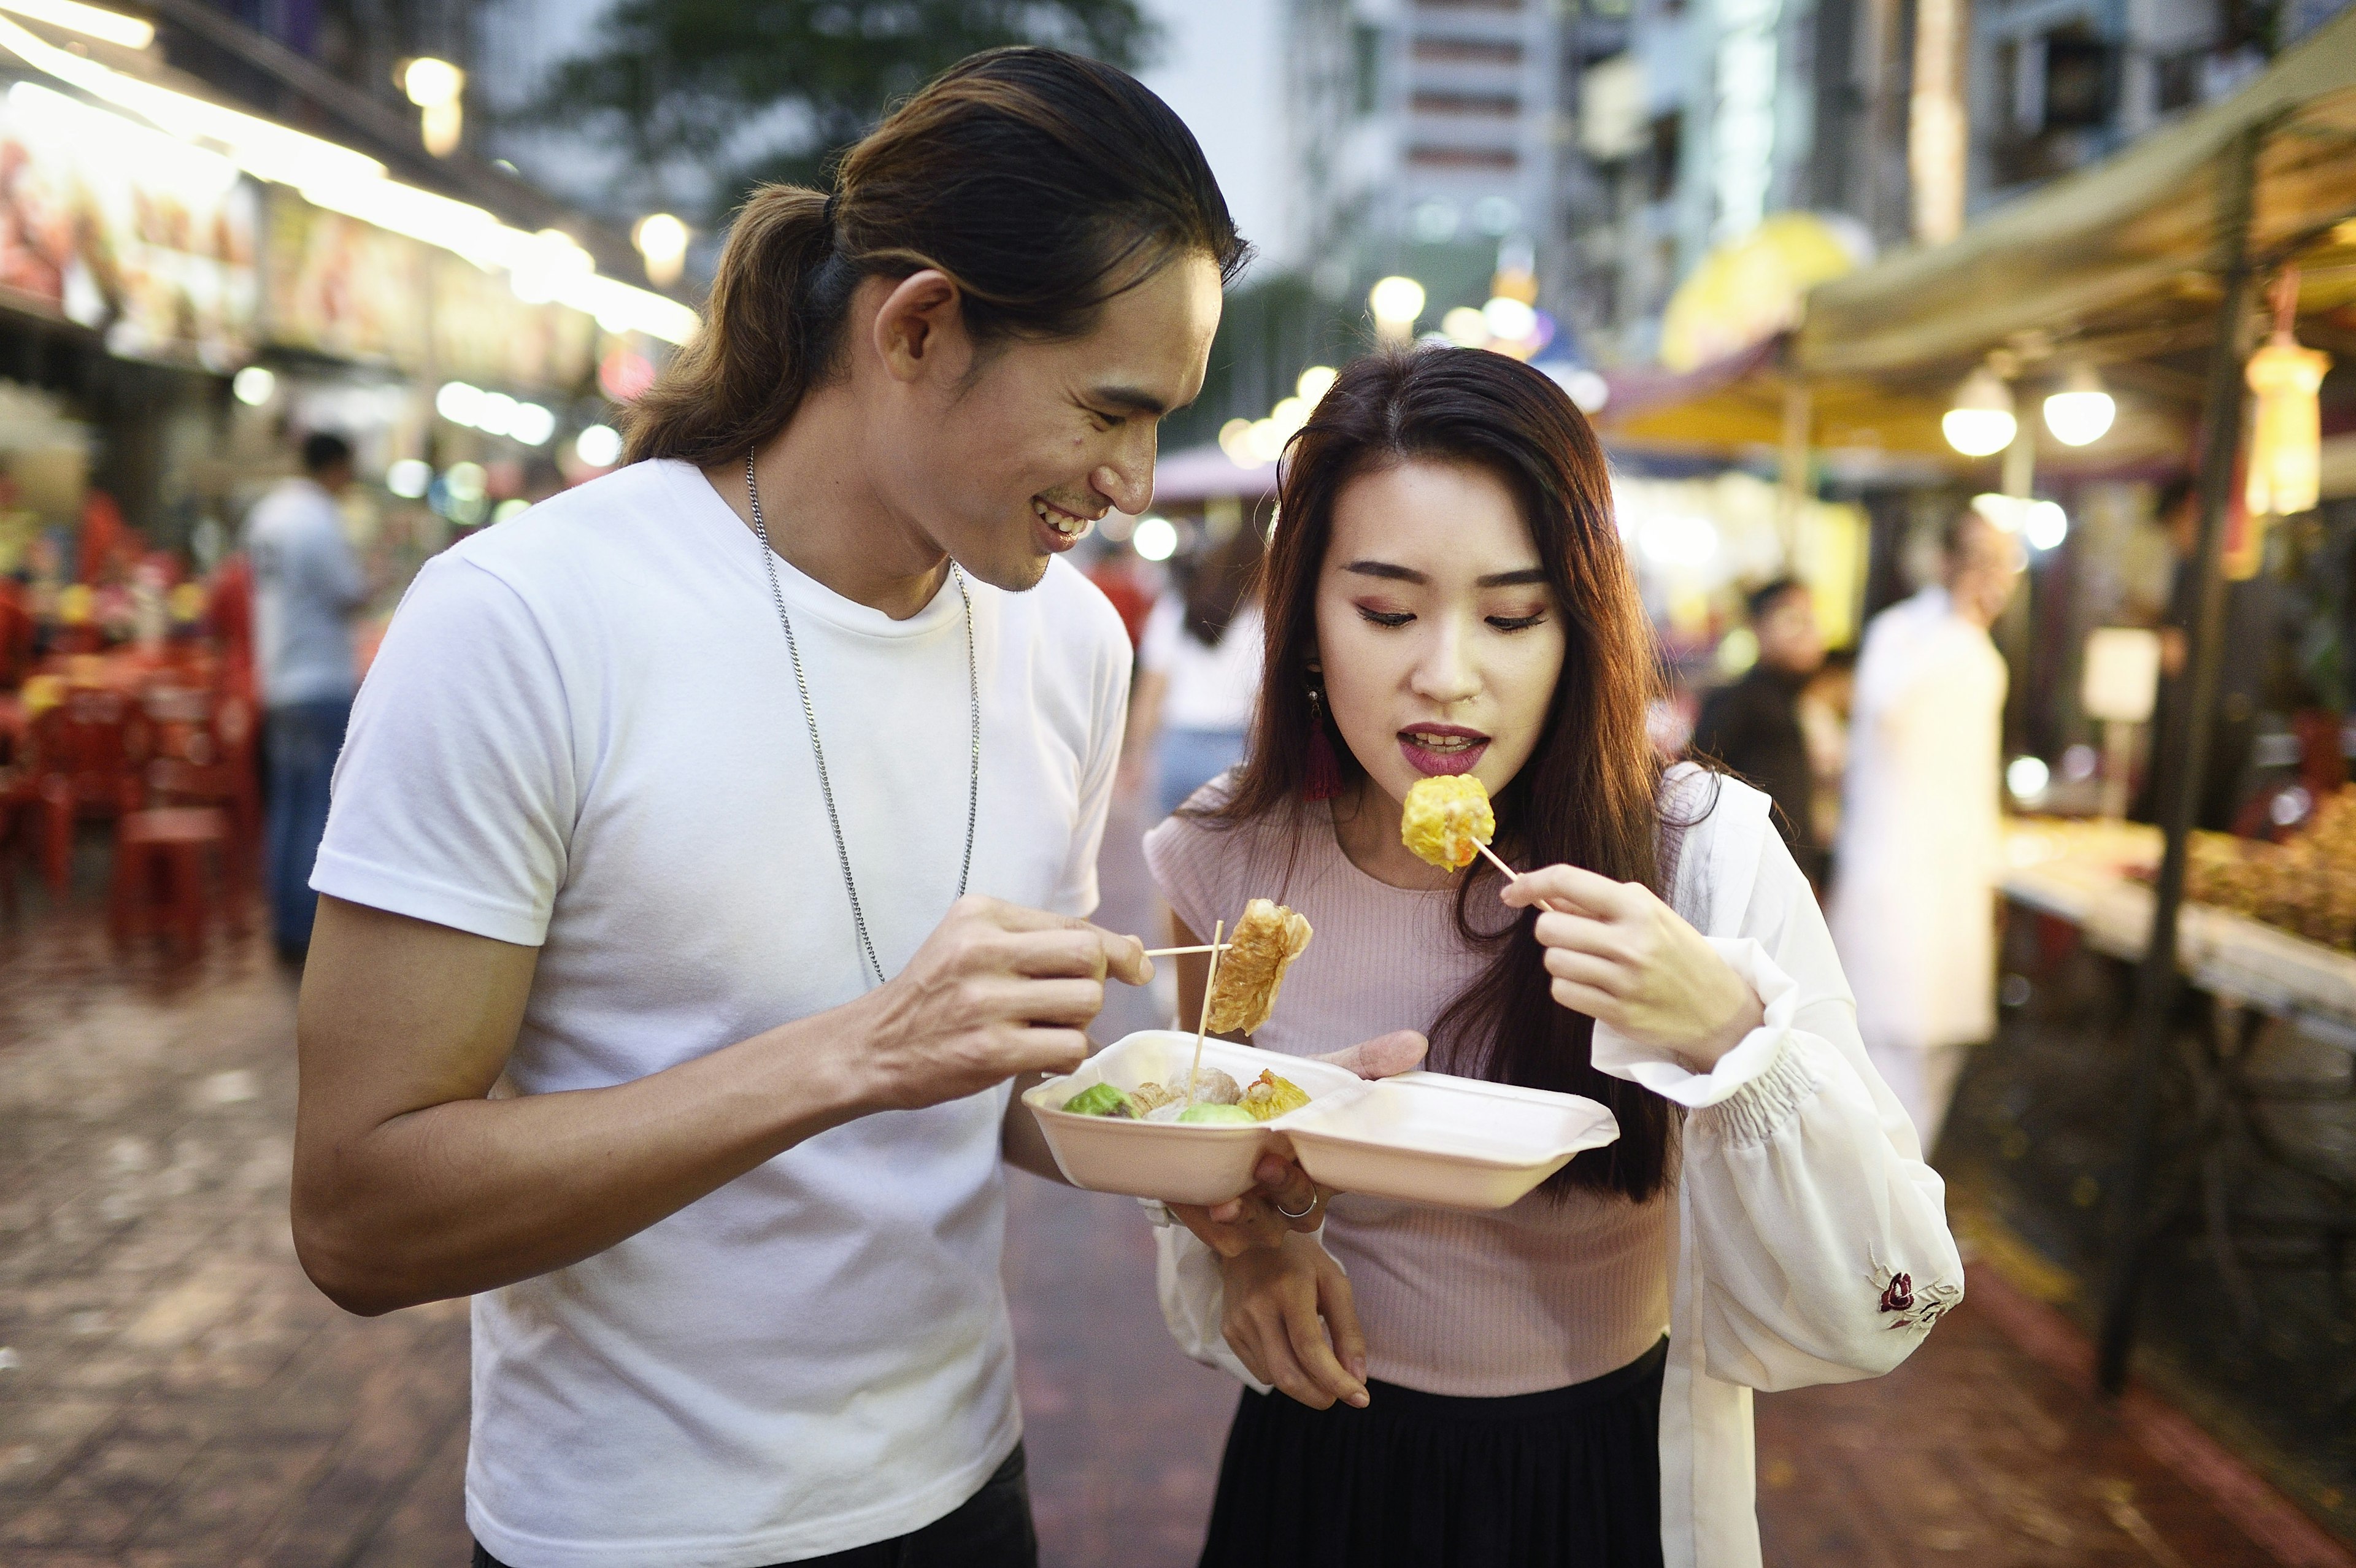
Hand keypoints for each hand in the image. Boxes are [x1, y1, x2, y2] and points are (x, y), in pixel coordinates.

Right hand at [852, 896, 1151, 1110]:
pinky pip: (1070, 1048)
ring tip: (1044, 1030)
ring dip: (1079, 1024)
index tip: (1133, 966)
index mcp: (982, 914)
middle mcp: (983, 950)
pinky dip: (1066, 1057)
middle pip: (1089, 957)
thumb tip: (1132, 951)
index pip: (1074, 925)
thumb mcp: (974, 944)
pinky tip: (1038, 1056)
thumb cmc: (935, 995)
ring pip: (1086, 1003)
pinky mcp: (991, 1050)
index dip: (1116, 949)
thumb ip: (1045, 940)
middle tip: (1070, 1002)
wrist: (872, 1045)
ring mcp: (986, 1001)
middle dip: (1096, 982)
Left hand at [1169, 1030, 1426, 1256]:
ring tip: (1225, 1203)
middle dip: (1283, 1192)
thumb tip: (1415, 1043)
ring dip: (1245, 1220)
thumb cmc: (1282, 1091)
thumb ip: (1367, 1061)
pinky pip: (1220, 1239)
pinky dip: (1209, 1227)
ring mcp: (1257, 1211)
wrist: (1221, 1095)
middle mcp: (1293, 1196)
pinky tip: (1194, 1205)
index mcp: (1322, 1168)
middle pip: (1299, 1211)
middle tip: (1266, 1166)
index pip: (1328, 1187)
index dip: (1315, 1181)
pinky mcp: (1217, 1219)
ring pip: (1260, 1232)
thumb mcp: (1323, 1071)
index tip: (1297, 1157)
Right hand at [1220, 1232, 1367, 1409]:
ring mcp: (1237, 1321)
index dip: (1337, 1380)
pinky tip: (1290, 1351)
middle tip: (1339, 1394)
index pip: (1310, 1349)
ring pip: (1274, 1377)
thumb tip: (1358, 1377)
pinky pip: (1260, 1370)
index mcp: (1288, 1289)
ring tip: (1317, 1364)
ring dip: (1303, 1384)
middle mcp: (1257, 1307)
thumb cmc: (1299, 1259)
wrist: (1248, 1238)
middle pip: (1287, 1374)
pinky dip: (1282, 1372)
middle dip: (1319, 1395)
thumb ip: (1348, 1330)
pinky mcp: (1228, 1331)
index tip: (1361, 1399)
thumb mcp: (1333, 1281)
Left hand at [1502, 865, 1761, 1069]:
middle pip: (1548, 927)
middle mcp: (1630, 941)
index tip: (1512, 892)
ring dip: (1562, 961)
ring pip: (1553, 961)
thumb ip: (1600, 904)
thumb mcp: (1651, 914)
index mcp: (1637, 907)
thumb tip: (1544, 895)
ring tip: (1591, 964)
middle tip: (1573, 937)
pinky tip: (1593, 986)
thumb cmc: (1680, 955)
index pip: (1567, 881)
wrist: (1719, 1008)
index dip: (1530, 883)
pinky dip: (1569, 988)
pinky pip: (1563, 993)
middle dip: (1551, 931)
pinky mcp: (1617, 1013)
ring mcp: (1623, 980)